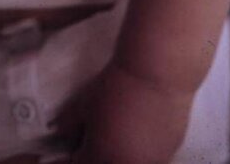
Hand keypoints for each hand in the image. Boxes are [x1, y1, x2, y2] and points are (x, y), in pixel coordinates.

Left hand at [54, 62, 194, 163]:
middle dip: (95, 158)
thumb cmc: (115, 87)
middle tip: (90, 144)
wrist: (156, 74)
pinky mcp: (171, 150)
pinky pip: (150, 160)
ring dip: (119, 158)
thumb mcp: (84, 104)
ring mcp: (153, 161)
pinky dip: (140, 154)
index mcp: (103, 157)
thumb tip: (58, 130)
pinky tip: (136, 137)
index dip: (73, 158)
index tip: (71, 151)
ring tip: (115, 141)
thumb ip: (68, 123)